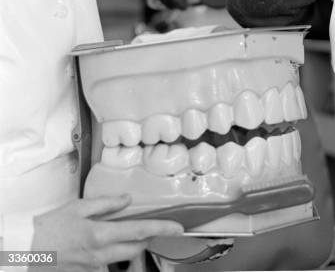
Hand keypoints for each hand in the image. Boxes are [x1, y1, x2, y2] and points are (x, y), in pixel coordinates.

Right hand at [30, 194, 183, 270]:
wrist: (25, 250)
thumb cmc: (49, 226)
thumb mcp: (78, 207)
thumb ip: (106, 203)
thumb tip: (128, 200)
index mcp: (100, 234)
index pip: (139, 231)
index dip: (162, 228)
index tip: (178, 228)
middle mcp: (99, 255)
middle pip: (136, 249)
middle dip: (147, 239)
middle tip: (151, 228)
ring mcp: (93, 268)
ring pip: (122, 260)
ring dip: (128, 248)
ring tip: (120, 235)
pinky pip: (105, 267)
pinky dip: (110, 256)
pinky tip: (103, 247)